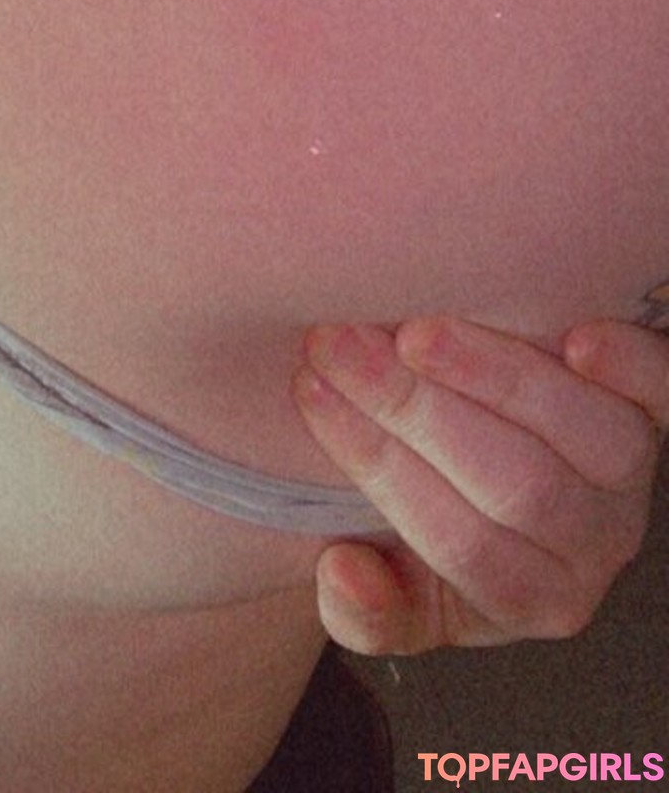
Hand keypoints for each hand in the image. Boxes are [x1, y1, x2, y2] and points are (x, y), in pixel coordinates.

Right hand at [291, 315, 668, 653]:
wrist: (508, 461)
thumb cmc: (448, 520)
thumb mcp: (404, 592)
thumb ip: (367, 612)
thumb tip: (341, 572)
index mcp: (533, 597)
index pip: (458, 542)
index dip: (378, 465)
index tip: (311, 390)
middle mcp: (596, 543)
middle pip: (520, 487)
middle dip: (415, 410)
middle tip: (338, 344)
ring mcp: (633, 474)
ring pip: (587, 436)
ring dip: (496, 376)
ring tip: (414, 333)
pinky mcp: (657, 404)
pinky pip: (664, 389)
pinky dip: (629, 365)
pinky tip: (578, 337)